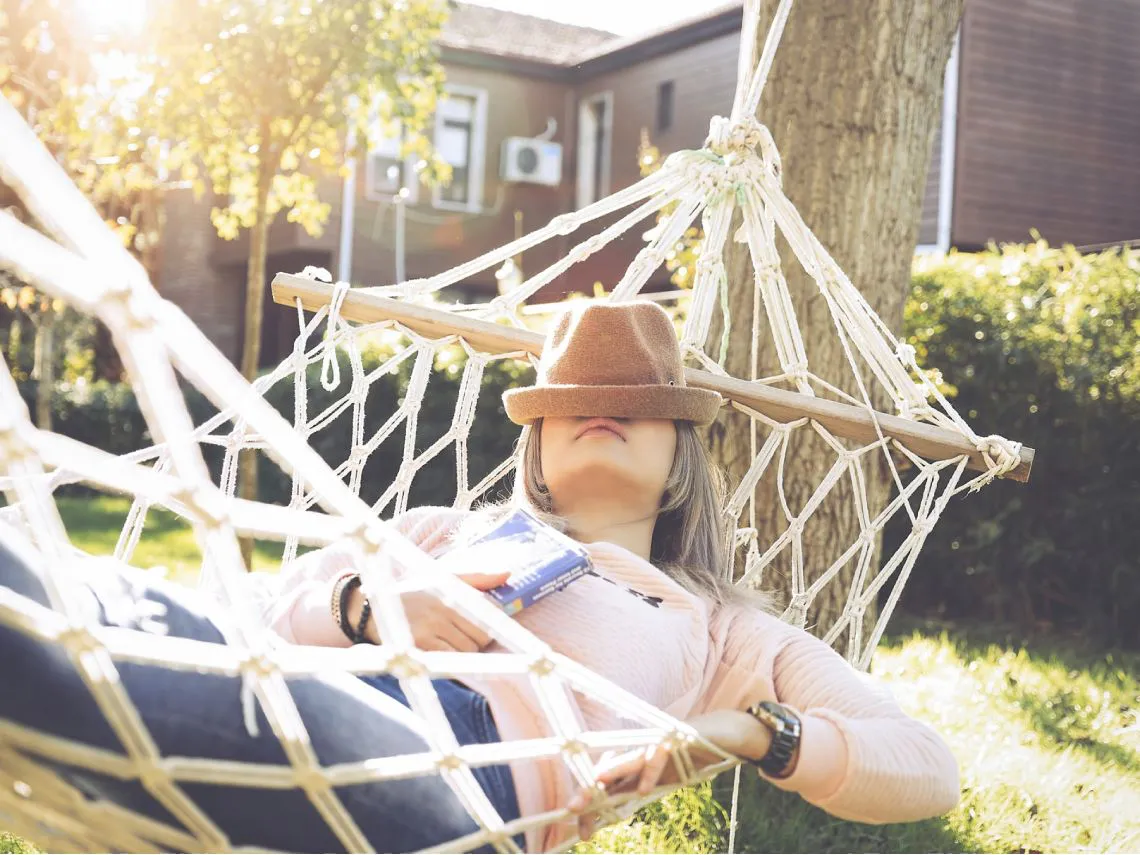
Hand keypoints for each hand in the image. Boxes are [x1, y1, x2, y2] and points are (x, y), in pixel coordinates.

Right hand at [345, 570, 509, 650]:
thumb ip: (476, 578)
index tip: (481, 629)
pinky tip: (441, 654)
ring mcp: (429, 629)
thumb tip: (508, 573)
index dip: (488, 627)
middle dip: (477, 642)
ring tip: (448, 644)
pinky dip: (450, 661)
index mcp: (449, 593)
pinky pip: (448, 661)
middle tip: (461, 637)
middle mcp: (441, 610)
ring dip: (463, 653)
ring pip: (466, 651)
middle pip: (480, 638)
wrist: (370, 605)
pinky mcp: (417, 646)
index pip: (487, 617)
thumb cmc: (412, 591)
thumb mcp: (442, 578)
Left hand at [567, 710, 771, 840]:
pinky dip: (652, 770)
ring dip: (613, 771)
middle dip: (591, 789)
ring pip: (630, 758)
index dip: (593, 806)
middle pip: (612, 771)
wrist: (725, 734)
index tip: (582, 833)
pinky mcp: (676, 738)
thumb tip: (613, 812)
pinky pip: (660, 754)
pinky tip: (645, 788)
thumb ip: (640, 791)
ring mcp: (658, 743)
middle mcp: (642, 753)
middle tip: (572, 808)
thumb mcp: (665, 780)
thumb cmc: (692, 756)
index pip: (608, 786)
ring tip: (596, 783)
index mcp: (637, 765)